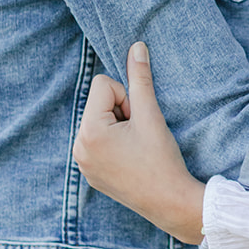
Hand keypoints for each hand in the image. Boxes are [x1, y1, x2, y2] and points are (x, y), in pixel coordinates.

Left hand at [73, 44, 204, 243]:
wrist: (170, 202)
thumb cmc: (161, 158)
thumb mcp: (150, 114)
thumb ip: (140, 78)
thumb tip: (136, 46)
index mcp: (89, 131)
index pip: (103, 85)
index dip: (127, 97)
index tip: (139, 121)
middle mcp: (78, 148)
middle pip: (99, 102)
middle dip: (121, 111)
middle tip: (139, 136)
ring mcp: (83, 163)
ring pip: (99, 120)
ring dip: (118, 126)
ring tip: (136, 148)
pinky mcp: (90, 172)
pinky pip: (98, 140)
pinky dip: (114, 142)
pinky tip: (131, 159)